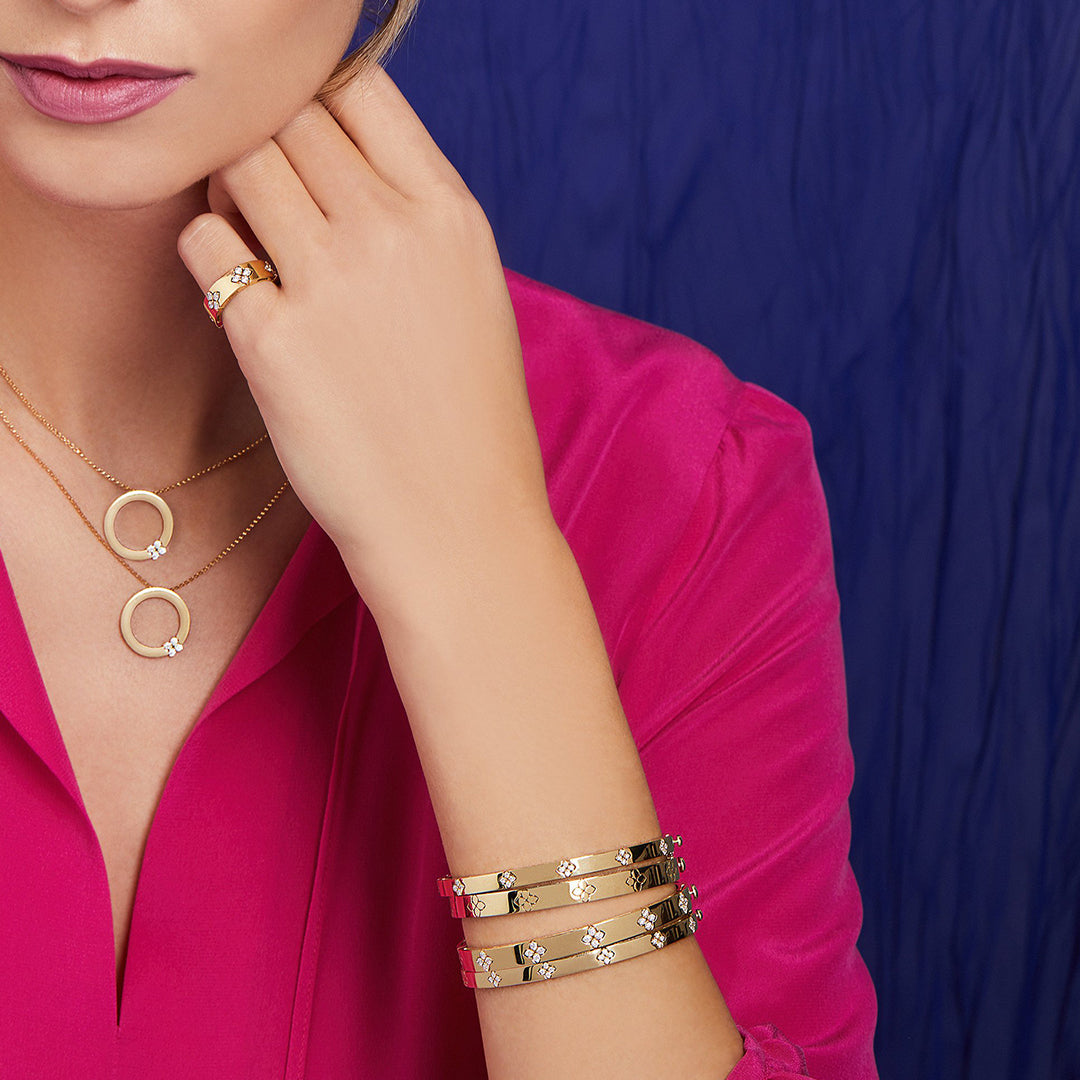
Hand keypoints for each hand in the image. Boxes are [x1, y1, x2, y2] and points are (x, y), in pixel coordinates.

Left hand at [177, 64, 552, 617]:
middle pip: (288, 117)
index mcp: (451, 215)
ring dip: (232, 194)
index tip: (314, 152)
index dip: (321, 107)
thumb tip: (334, 166)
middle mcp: (390, 231)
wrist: (459, 522)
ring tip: (257, 250)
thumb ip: (412, 218)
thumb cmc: (469, 419)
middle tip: (276, 208)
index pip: (360, 88)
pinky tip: (243, 301)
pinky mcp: (271, 339)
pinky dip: (210, 260)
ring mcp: (329, 282)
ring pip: (238, 165)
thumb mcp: (473, 295)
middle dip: (270, 150)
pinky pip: (204, 244)